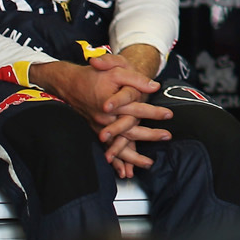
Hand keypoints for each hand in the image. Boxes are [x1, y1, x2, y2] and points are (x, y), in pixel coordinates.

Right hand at [30, 54, 165, 176]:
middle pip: (129, 130)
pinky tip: (124, 171)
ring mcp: (100, 127)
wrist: (71, 83)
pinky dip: (116, 161)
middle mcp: (105, 118)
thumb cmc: (95, 75)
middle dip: (149, 136)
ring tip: (148, 163)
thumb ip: (135, 78)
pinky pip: (108, 148)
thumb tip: (155, 86)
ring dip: (132, 156)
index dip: (153, 112)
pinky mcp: (97, 131)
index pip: (136, 108)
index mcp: (112, 103)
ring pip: (118, 145)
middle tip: (166, 136)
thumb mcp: (116, 68)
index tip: (168, 115)